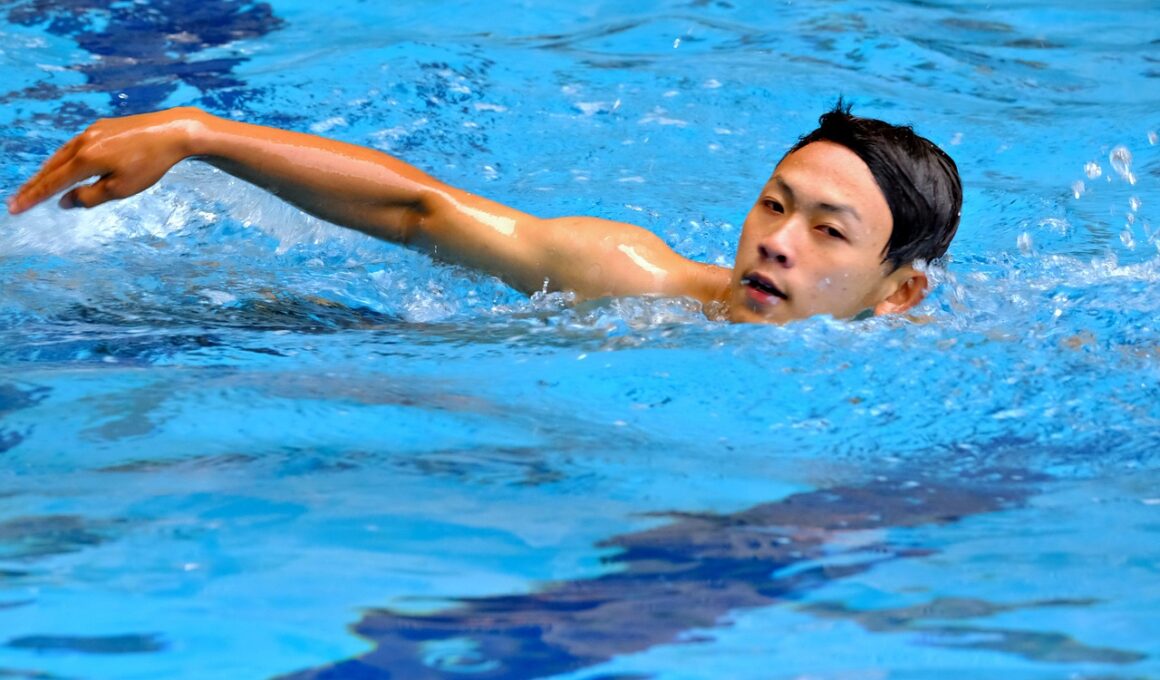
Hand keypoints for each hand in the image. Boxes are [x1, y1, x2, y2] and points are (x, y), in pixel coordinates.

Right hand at [7, 107, 204, 214]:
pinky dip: (63, 159)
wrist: (172, 132)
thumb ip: (89, 197)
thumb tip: (64, 202)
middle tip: (16, 201)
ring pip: (61, 155)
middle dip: (33, 186)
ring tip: (35, 186)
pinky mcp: (101, 127)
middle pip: (51, 168)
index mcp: (85, 160)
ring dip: (47, 172)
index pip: (52, 183)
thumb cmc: (149, 164)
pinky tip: (64, 165)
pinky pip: (74, 146)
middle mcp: (82, 143)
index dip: (33, 197)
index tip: (15, 208)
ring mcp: (90, 132)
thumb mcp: (120, 189)